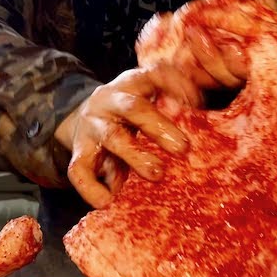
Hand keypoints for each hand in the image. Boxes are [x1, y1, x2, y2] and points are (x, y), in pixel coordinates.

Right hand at [55, 64, 199, 207]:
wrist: (86, 118)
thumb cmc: (131, 111)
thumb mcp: (150, 97)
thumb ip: (173, 101)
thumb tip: (198, 107)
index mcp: (133, 83)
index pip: (155, 75)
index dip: (175, 85)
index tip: (195, 102)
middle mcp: (110, 100)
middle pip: (133, 108)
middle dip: (158, 127)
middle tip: (182, 148)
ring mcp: (92, 125)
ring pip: (112, 137)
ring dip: (135, 156)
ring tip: (157, 174)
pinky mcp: (79, 150)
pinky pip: (79, 169)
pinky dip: (91, 187)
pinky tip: (106, 201)